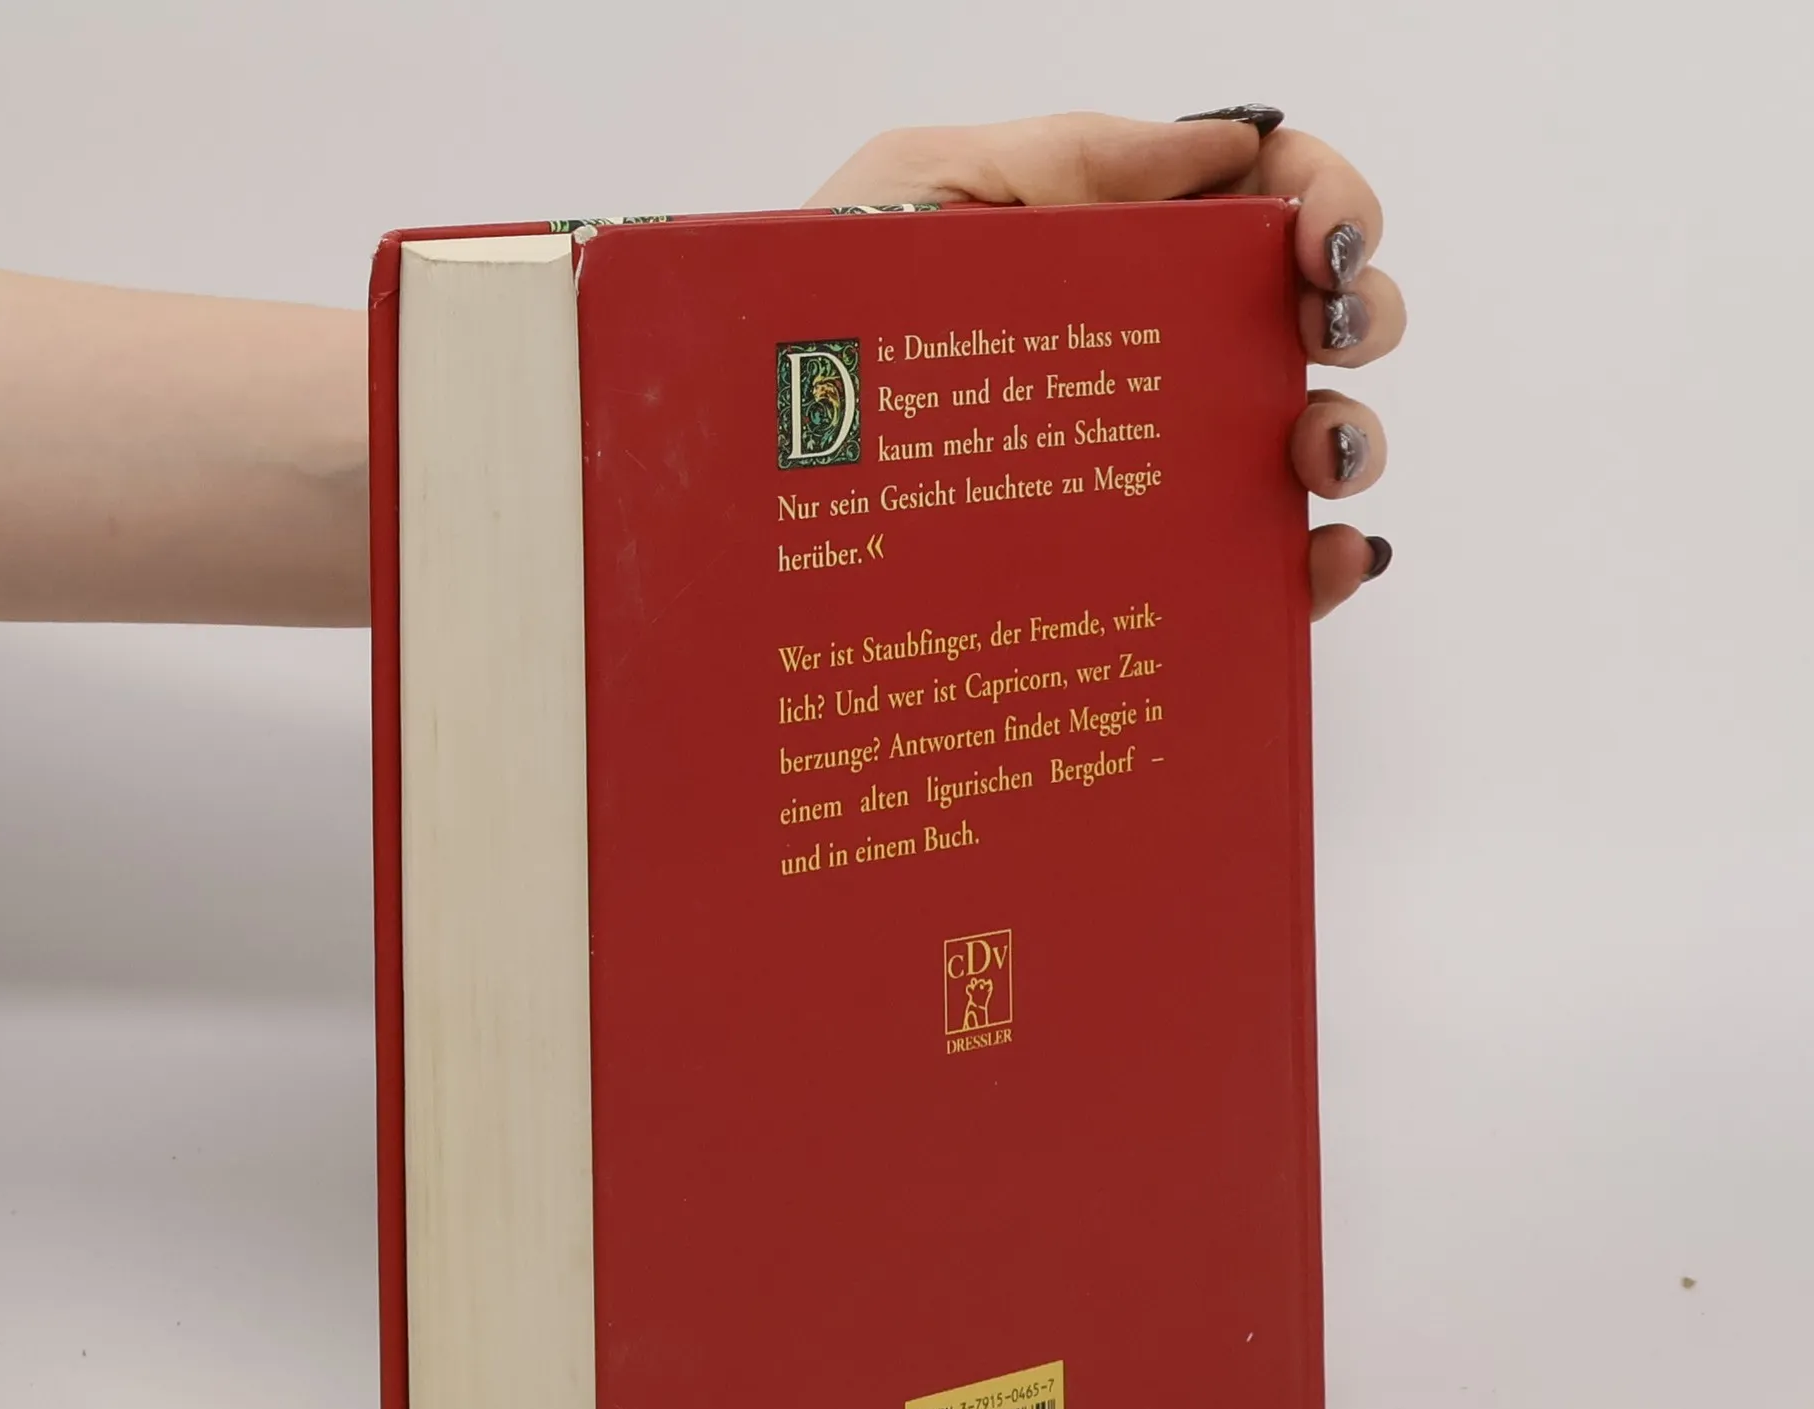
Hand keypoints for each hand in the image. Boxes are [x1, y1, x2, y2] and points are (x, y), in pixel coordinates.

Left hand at [809, 109, 1401, 619]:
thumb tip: (1233, 145)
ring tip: (1315, 449)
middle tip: (1329, 329)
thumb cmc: (807, 321)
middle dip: (1356, 309)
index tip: (1323, 239)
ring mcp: (1141, 478)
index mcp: (1099, 249)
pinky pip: (1252, 581)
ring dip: (1347, 435)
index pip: (1255, 194)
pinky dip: (1319, 570)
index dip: (1324, 194)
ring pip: (1296, 447)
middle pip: (1300, 320)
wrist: (730, 479)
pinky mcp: (1135, 585)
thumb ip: (1076, 161)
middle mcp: (1135, 360)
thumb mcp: (923, 190)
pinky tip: (1327, 556)